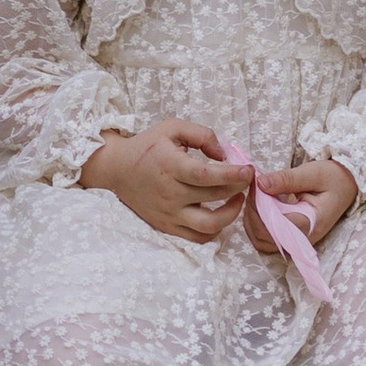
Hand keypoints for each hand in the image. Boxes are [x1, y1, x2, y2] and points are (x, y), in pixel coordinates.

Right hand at [82, 119, 251, 243]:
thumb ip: (202, 135)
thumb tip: (223, 154)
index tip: (248, 169)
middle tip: (246, 178)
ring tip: (237, 199)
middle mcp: (170, 193)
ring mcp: (168, 213)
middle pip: (214, 197)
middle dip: (238, 188)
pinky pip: (197, 237)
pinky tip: (220, 214)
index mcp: (171, 166)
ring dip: (230, 215)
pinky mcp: (167, 226)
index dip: (232, 175)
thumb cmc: (147, 147)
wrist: (117, 169)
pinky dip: (214, 230)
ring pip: (208, 226)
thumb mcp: (172, 128)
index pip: (206, 175)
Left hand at [244, 158, 357, 255]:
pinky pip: (266, 238)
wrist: (346, 185)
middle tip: (253, 190)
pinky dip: (256, 223)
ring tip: (256, 196)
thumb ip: (287, 179)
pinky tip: (260, 205)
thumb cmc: (333, 178)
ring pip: (261, 241)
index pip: (275, 226)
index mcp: (311, 223)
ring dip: (251, 220)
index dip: (258, 208)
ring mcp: (296, 240)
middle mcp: (304, 238)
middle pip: (264, 237)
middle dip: (252, 213)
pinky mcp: (291, 238)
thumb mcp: (313, 173)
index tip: (256, 186)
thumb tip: (260, 183)